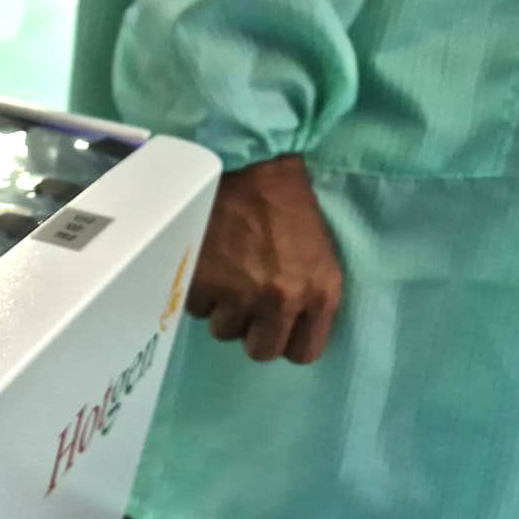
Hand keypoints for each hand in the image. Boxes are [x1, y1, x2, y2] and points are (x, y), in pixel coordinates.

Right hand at [186, 155, 342, 363]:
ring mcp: (241, 294)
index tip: (275, 326)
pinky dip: (199, 290)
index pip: (304, 353)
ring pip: (224, 330)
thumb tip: (287, 330)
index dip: (286, 340)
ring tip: (226, 274)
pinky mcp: (205, 284)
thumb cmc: (288, 205)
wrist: (249, 165)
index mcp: (321, 294)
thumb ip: (309, 296)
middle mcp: (283, 300)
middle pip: (261, 351)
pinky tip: (209, 263)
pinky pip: (197, 307)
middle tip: (245, 304)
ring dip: (222, 309)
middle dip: (251, 330)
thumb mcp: (319, 254)